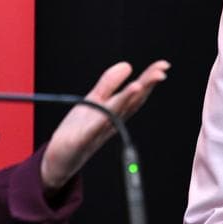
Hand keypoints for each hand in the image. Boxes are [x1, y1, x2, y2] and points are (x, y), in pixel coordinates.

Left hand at [40, 60, 169, 190]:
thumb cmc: (78, 130)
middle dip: (146, 87)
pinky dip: (100, 121)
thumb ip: (109, 84)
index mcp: (115, 112)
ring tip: (138, 85)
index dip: (149, 79)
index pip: (136, 93)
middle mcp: (110, 122)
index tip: (163, 65)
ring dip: (126, 101)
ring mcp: (97, 132)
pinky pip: (91, 130)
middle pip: (131, 103)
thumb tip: (128, 65)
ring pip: (114, 115)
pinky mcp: (81, 141)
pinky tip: (105, 114)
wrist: (59, 157)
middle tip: (160, 73)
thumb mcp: (93, 101)